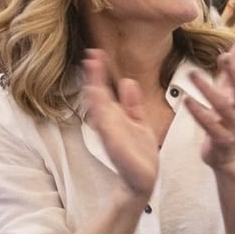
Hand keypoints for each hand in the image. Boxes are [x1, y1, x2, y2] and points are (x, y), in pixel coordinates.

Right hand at [81, 49, 158, 200]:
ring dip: (94, 86)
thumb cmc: (140, 153)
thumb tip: (127, 81)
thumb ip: (132, 104)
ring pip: (98, 105)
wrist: (143, 179)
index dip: (100, 73)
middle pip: (97, 94)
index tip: (97, 54)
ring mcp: (109, 132)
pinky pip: (104, 123)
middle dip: (94, 75)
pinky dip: (100, 109)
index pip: (104, 89)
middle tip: (91, 54)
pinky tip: (97, 94)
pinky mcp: (113, 142)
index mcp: (115, 116)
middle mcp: (109, 121)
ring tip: (92, 67)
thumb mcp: (139, 121)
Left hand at [186, 41, 234, 168]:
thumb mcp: (233, 94)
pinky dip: (198, 112)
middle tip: (225, 57)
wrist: (228, 156)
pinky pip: (209, 125)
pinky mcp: (220, 139)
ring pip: (222, 107)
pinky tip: (187, 101)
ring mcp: (232, 127)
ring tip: (193, 74)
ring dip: (208, 90)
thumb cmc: (228, 121)